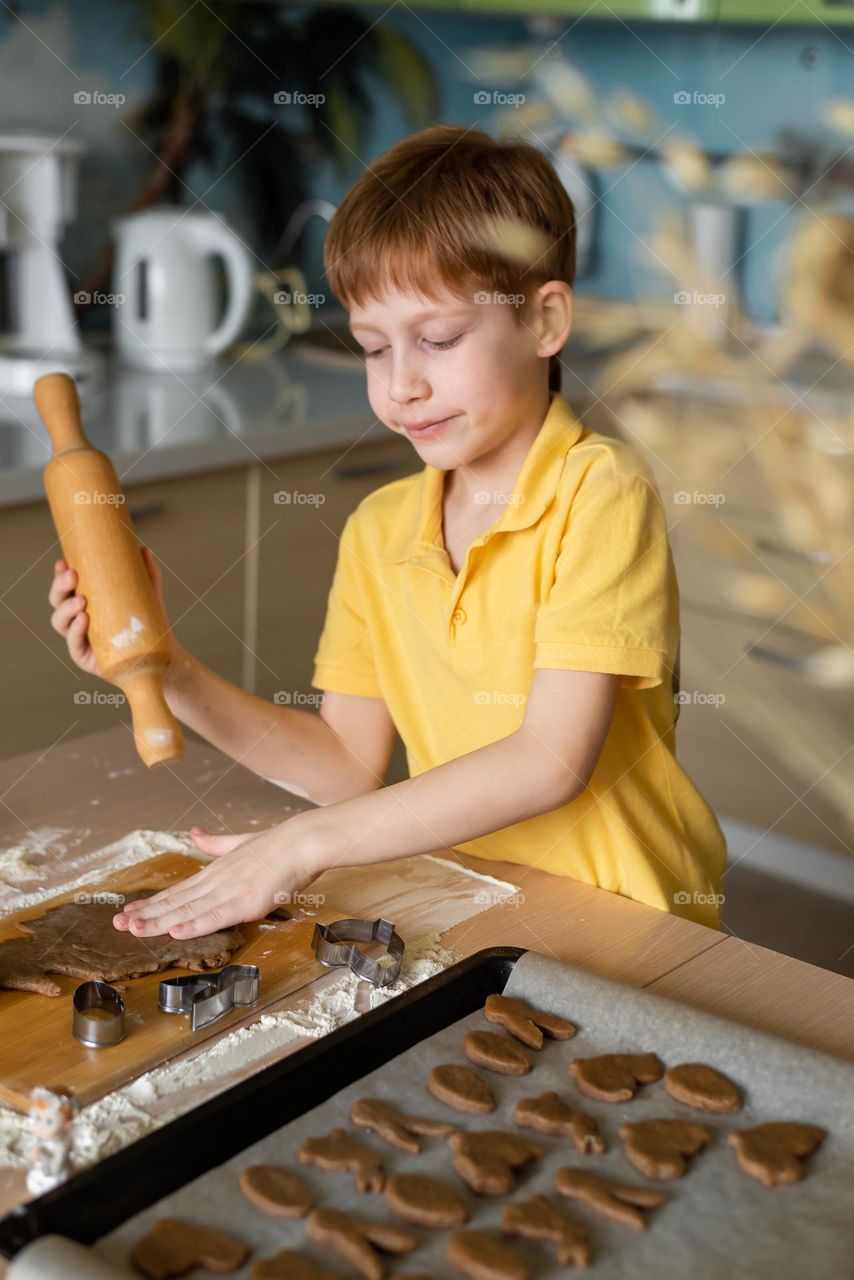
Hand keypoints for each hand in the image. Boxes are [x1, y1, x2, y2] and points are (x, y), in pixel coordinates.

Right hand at [49, 546, 173, 676]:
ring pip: (60, 623)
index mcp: (86, 602)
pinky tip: (83, 620)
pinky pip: (74, 645)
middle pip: (57, 602)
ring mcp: (79, 639)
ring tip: (81, 601)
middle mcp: (77, 619)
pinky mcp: (85, 658)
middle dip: (60, 587)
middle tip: (73, 576)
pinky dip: (75, 631)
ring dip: (66, 609)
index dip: (60, 575)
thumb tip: (143, 550)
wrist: (159, 655)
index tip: (63, 562)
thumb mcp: (148, 595)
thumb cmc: (148, 623)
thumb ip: (146, 574)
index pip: (66, 587)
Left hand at [111, 818, 323, 938]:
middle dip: (145, 915)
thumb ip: (216, 842)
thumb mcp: (241, 841)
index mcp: (214, 871)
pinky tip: (176, 931)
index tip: (128, 912)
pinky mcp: (246, 902)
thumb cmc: (278, 844)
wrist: (302, 841)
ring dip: (160, 922)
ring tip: (135, 930)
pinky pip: (216, 917)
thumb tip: (195, 831)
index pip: (176, 891)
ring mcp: (229, 891)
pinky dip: (195, 925)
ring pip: (188, 910)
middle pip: (175, 902)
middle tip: (117, 926)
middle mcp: (216, 881)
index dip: (151, 903)